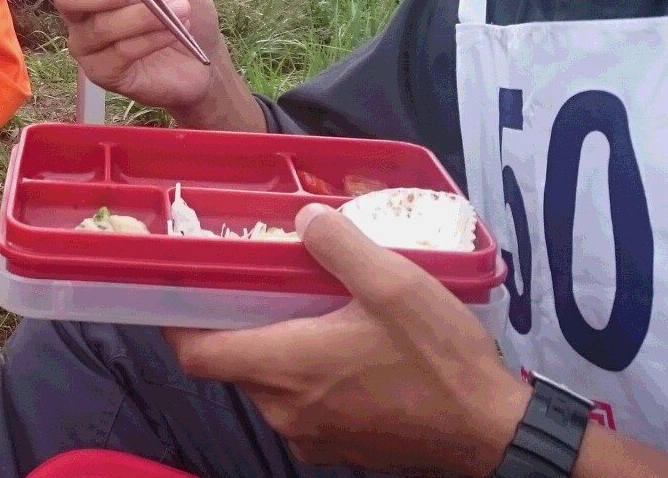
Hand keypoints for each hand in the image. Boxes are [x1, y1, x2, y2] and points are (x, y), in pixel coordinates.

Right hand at [51, 0, 225, 112]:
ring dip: (142, 15)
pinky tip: (173, 32)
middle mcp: (80, 10)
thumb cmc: (184, 5)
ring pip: (99, 27)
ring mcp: (88, 44)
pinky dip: (149, 38)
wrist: (206, 52)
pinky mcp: (102, 73)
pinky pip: (119, 53)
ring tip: (180, 8)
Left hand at [168, 203, 527, 476]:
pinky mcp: (337, 448)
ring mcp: (310, 436)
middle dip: (235, 325)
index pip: (196, 353)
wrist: (490, 430)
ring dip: (274, 350)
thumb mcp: (394, 283)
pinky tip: (339, 347)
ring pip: (267, 386)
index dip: (177, 321)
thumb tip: (303, 220)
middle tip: (254, 284)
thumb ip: (340, 245)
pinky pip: (300, 407)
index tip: (180, 288)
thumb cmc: (439, 359)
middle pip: (231, 366)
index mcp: (286, 368)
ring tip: (304, 309)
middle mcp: (286, 410)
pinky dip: (304, 377)